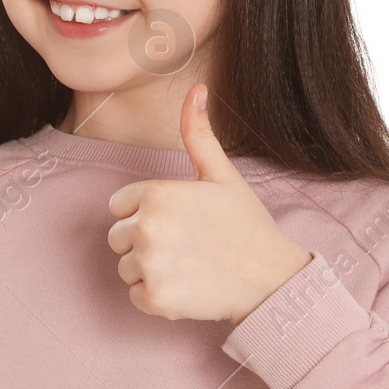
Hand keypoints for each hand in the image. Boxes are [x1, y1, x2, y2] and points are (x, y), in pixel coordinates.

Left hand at [107, 84, 313, 326]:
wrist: (271, 279)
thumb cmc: (246, 224)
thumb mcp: (222, 174)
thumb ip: (198, 134)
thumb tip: (196, 89)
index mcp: (156, 193)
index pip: (119, 206)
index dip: (146, 213)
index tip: (178, 221)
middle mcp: (146, 227)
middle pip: (117, 237)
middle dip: (144, 242)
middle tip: (185, 245)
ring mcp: (149, 265)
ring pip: (125, 267)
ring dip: (150, 270)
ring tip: (188, 265)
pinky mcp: (154, 298)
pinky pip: (135, 296)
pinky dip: (156, 297)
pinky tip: (187, 286)